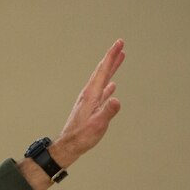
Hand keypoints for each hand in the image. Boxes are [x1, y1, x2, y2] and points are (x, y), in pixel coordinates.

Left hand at [52, 39, 125, 167]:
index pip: (103, 71)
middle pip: (102, 71)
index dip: (112, 56)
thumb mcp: (97, 125)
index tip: (119, 44)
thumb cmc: (82, 136)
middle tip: (120, 45)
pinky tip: (112, 86)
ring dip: (110, 69)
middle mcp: (89, 94)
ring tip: (118, 59)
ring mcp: (89, 100)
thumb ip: (107, 112)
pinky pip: (101, 91)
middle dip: (111, 57)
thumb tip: (116, 99)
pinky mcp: (90, 107)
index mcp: (91, 94)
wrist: (69, 145)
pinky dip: (107, 85)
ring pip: (102, 80)